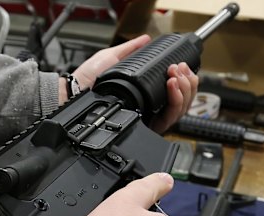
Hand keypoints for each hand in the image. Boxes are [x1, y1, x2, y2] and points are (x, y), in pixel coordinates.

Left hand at [58, 35, 198, 132]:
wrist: (76, 93)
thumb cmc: (87, 81)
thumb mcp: (111, 59)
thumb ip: (130, 49)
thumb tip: (145, 39)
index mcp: (143, 95)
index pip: (174, 90)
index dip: (184, 79)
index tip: (182, 65)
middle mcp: (148, 109)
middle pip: (183, 101)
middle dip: (188, 82)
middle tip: (180, 69)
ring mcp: (148, 119)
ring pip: (180, 110)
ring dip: (185, 89)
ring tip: (176, 75)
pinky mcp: (145, 127)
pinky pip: (169, 119)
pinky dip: (176, 101)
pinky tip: (172, 85)